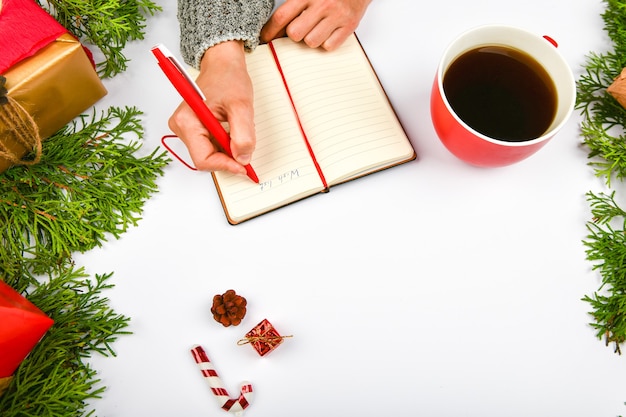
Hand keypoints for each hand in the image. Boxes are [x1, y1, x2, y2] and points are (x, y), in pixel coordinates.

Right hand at [168, 41, 254, 174]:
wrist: (223, 63)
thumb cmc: (228, 78)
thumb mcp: (241, 106)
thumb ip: (243, 135)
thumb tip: (242, 158)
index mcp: (187, 122)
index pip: (203, 159)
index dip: (226, 166)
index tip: (244, 167)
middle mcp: (182, 127)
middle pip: (205, 158)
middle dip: (227, 158)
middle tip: (247, 150)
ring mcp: (186, 128)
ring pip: (209, 154)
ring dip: (227, 150)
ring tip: (239, 132)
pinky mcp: (194, 128)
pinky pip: (210, 146)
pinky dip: (224, 144)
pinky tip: (232, 132)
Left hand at [260, 0, 370, 50]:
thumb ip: (292, 5)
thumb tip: (274, 28)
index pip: (282, 16)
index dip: (270, 30)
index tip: (265, 38)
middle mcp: (322, 4)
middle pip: (295, 33)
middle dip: (294, 34)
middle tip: (300, 28)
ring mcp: (336, 16)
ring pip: (311, 42)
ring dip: (311, 39)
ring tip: (316, 28)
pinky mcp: (349, 25)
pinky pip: (329, 46)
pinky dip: (326, 43)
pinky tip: (328, 32)